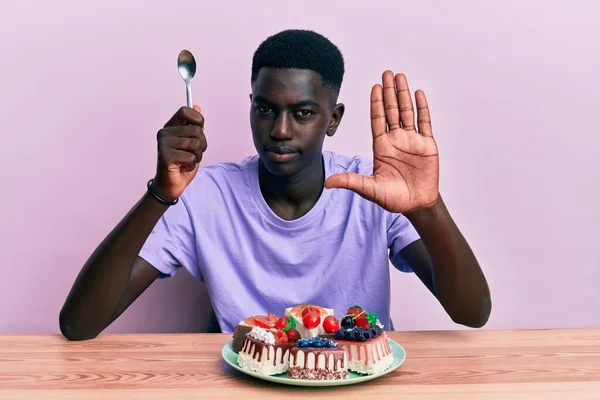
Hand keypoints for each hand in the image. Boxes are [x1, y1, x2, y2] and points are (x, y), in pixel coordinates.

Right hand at [152, 105, 206, 200]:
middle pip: (196, 130)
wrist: (172, 185)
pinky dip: (191, 164)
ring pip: (195, 143)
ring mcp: (163, 144)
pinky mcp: (165, 156)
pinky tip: (182, 167)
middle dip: (202, 144)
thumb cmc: (183, 163)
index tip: (199, 131)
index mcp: (170, 126)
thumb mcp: (193, 143)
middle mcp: (164, 133)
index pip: (185, 111)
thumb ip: (194, 127)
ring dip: (197, 156)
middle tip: (193, 153)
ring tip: (188, 161)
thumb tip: (197, 107)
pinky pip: (191, 157)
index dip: (198, 120)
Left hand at [324, 71, 438, 213]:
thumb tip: (326, 183)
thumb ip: (350, 181)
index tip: (374, 87)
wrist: (416, 205)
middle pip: (392, 110)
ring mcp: (411, 141)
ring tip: (400, 77)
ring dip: (404, 94)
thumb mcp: (368, 188)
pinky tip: (418, 93)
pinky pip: (424, 122)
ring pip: (407, 112)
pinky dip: (422, 107)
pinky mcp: (427, 145)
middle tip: (386, 73)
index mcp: (381, 146)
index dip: (376, 103)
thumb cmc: (393, 198)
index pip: (377, 119)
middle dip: (389, 92)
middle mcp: (396, 140)